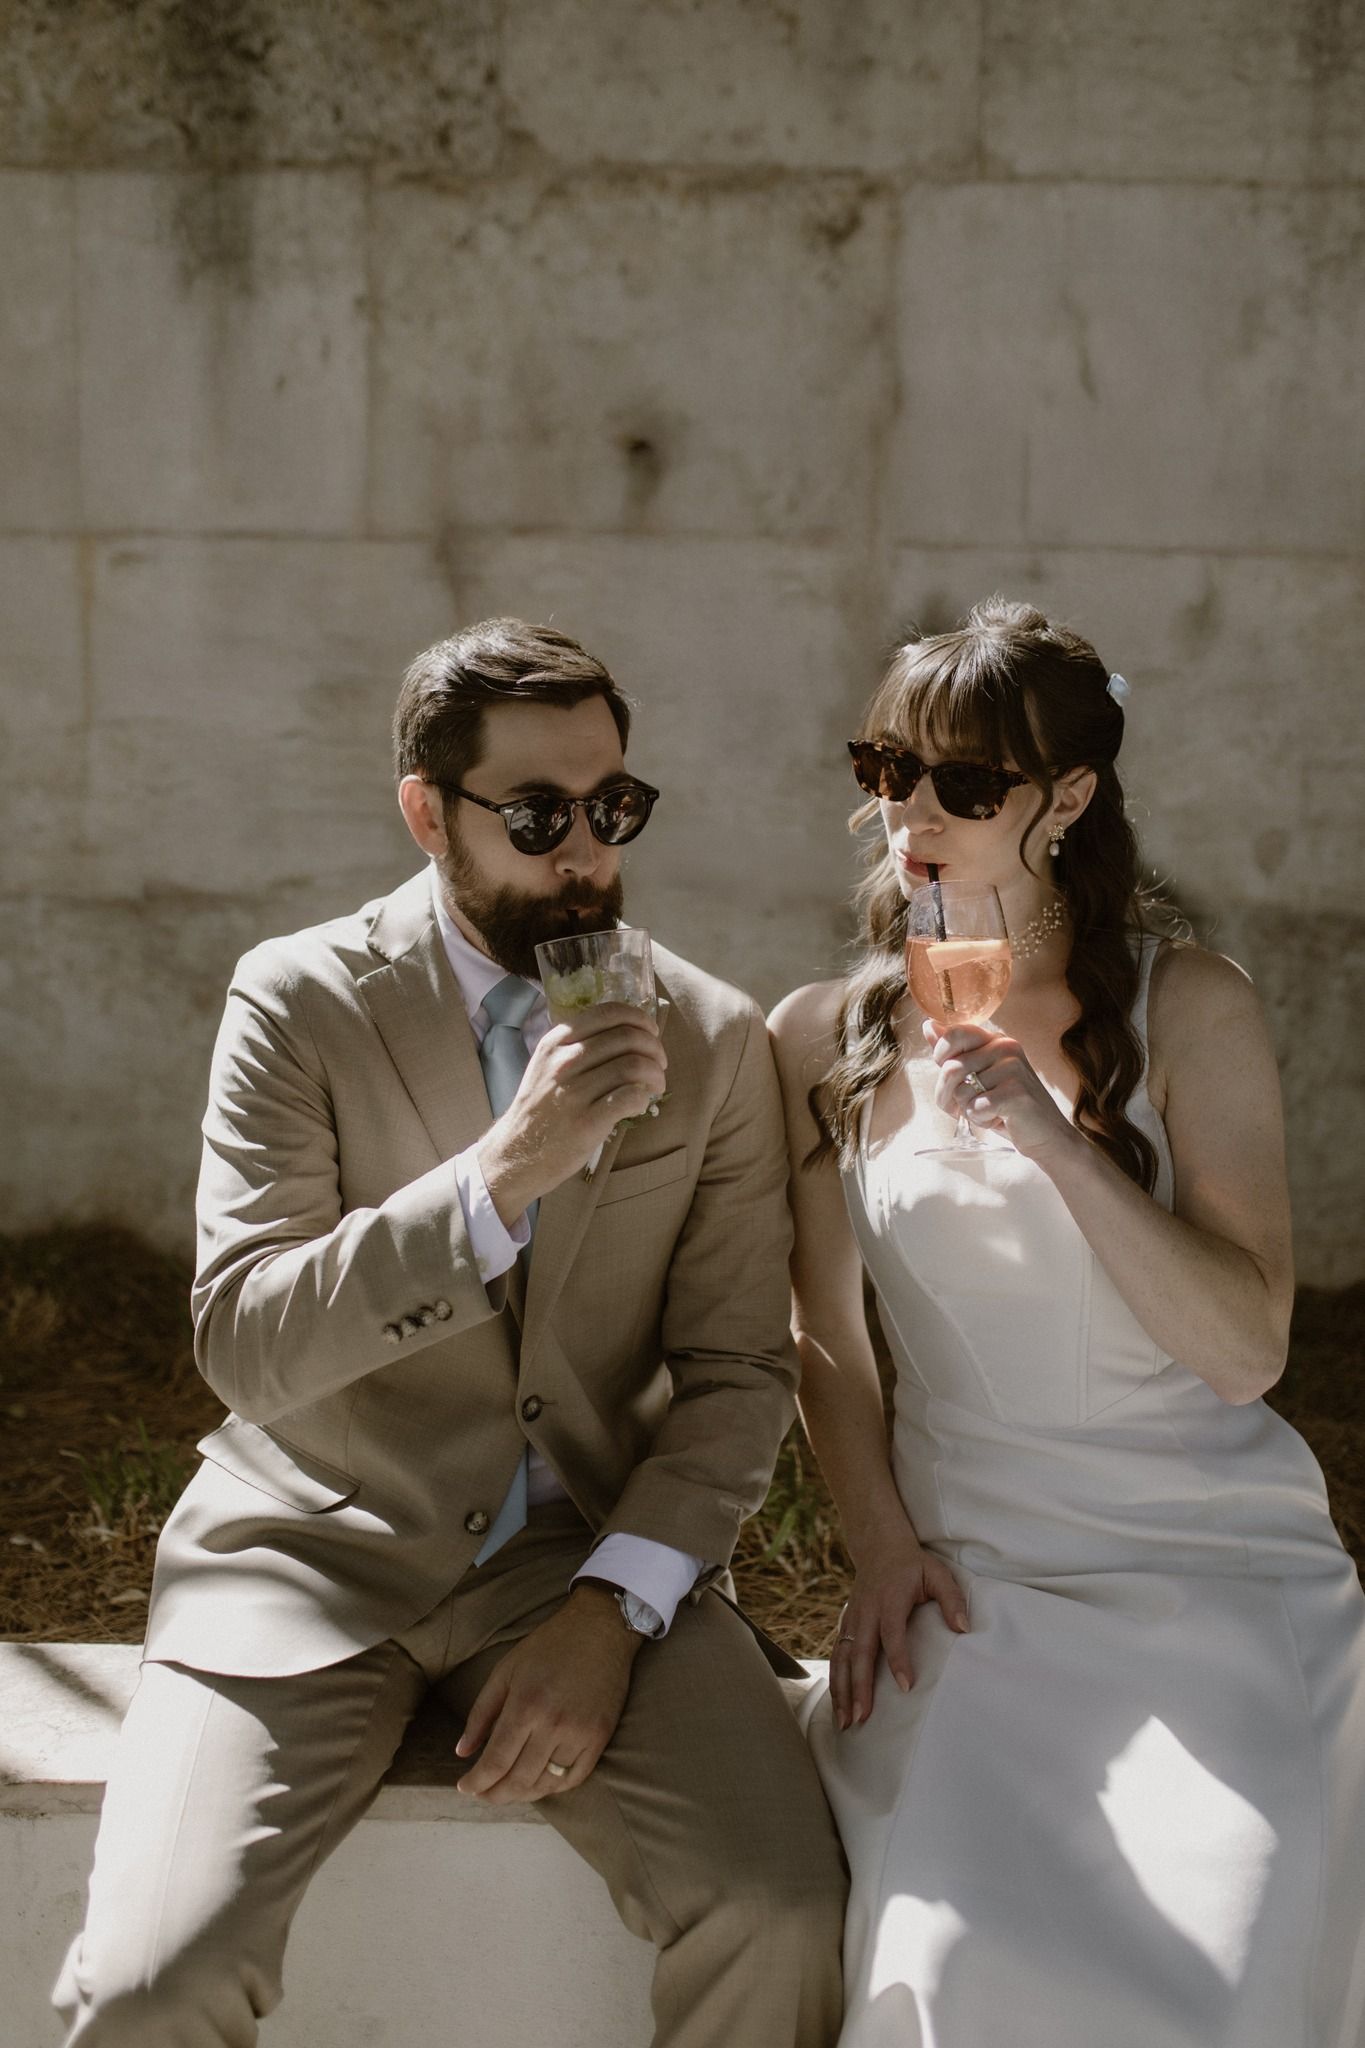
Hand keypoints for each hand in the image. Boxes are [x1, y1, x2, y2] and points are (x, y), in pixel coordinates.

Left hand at [454, 1584, 641, 1803]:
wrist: (600, 1629)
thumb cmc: (548, 1646)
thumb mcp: (505, 1671)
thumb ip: (481, 1713)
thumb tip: (462, 1751)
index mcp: (525, 1705)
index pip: (496, 1762)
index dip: (476, 1782)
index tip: (464, 1787)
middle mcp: (553, 1725)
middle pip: (519, 1780)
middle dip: (495, 1794)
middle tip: (482, 1794)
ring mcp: (580, 1734)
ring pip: (546, 1784)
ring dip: (522, 1795)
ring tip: (506, 1791)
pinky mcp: (600, 1738)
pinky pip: (574, 1778)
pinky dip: (553, 1788)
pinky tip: (538, 1784)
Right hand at [478, 1003, 666, 1221]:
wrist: (516, 1153)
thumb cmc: (539, 1109)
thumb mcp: (547, 1065)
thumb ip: (579, 1045)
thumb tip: (627, 1034)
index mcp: (556, 1042)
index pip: (608, 1013)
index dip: (639, 1018)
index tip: (650, 1032)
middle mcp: (563, 1061)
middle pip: (627, 1037)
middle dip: (654, 1048)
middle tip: (659, 1064)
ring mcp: (573, 1092)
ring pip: (634, 1065)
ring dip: (655, 1074)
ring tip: (655, 1086)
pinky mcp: (585, 1121)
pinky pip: (630, 1097)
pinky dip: (644, 1097)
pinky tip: (641, 1103)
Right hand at [831, 1532, 967, 1729]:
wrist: (878, 1546)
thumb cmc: (912, 1564)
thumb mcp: (937, 1573)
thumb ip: (951, 1599)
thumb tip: (964, 1628)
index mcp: (889, 1599)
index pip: (892, 1633)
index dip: (898, 1659)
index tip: (906, 1686)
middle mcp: (865, 1611)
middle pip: (859, 1652)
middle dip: (859, 1686)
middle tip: (863, 1716)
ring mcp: (852, 1619)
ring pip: (842, 1658)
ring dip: (841, 1690)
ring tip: (846, 1721)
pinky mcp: (845, 1625)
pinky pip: (837, 1656)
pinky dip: (835, 1681)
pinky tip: (838, 1705)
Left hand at [923, 1019, 1076, 1162]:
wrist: (1045, 1135)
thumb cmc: (1007, 1107)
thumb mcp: (977, 1076)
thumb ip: (954, 1052)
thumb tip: (928, 1024)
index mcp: (996, 1040)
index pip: (954, 1034)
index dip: (941, 1058)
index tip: (953, 1077)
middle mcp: (1006, 1047)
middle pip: (951, 1068)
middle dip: (949, 1095)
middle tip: (969, 1106)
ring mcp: (1013, 1068)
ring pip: (961, 1091)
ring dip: (969, 1110)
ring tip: (990, 1111)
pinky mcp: (1016, 1092)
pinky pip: (975, 1107)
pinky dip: (981, 1120)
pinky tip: (999, 1119)